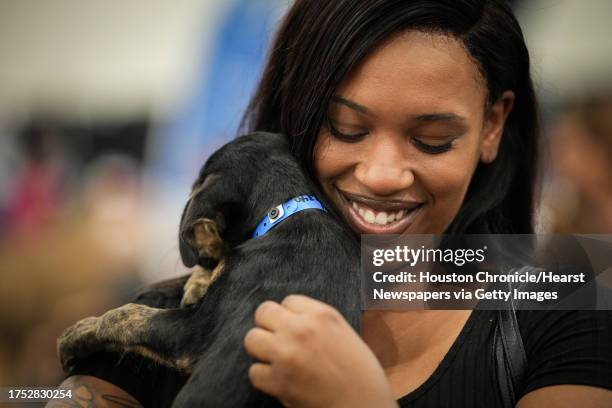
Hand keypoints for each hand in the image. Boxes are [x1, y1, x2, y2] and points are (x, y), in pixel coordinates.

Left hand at [244, 295, 397, 407]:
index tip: (294, 328)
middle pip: (263, 312)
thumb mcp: (344, 333)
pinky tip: (280, 381)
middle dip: (268, 326)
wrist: (365, 405)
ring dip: (261, 350)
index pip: (288, 301)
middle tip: (278, 341)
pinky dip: (264, 378)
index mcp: (322, 315)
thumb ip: (317, 322)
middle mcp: (301, 329)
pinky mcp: (278, 381)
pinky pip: (254, 372)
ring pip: (251, 339)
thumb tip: (290, 320)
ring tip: (276, 360)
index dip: (289, 316)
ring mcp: (287, 354)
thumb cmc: (361, 374)